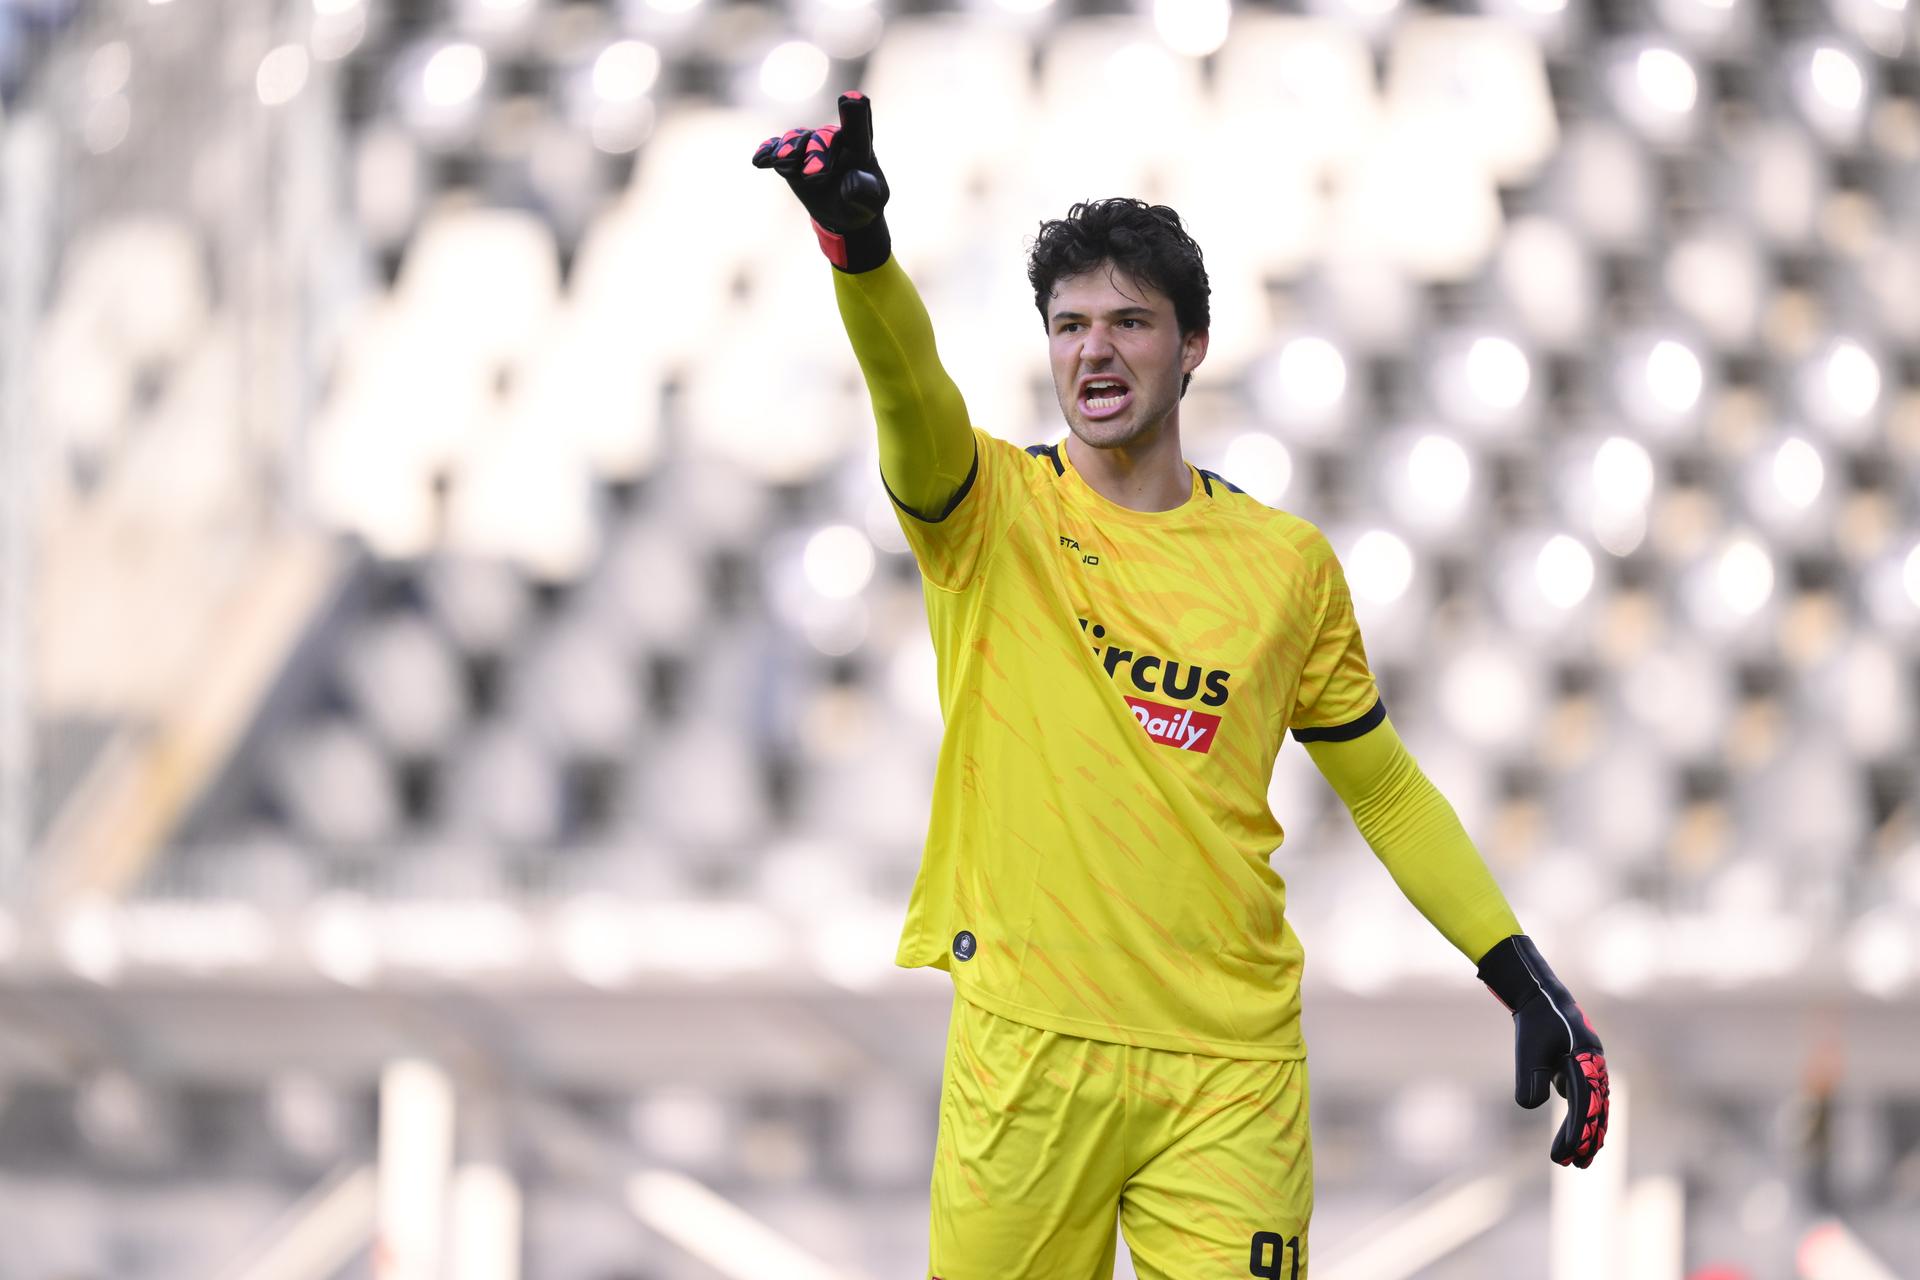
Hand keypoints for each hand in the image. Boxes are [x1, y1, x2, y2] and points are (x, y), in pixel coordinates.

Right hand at [752, 90, 890, 271]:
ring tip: (781, 163)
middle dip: (816, 153)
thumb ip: (865, 191)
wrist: (841, 211)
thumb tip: (851, 179)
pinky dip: (768, 152)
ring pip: (798, 139)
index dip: (855, 112)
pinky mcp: (791, 154)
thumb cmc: (862, 202)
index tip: (851, 98)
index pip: (859, 127)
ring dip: (789, 149)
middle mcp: (834, 139)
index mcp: (859, 147)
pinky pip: (777, 148)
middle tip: (812, 174)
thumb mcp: (871, 202)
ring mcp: (810, 144)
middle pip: (824, 137)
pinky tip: (759, 160)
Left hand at [1476, 935, 1609, 1167]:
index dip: (1577, 1131)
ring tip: (1578, 1159)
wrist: (1541, 997)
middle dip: (1586, 1138)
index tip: (1566, 1153)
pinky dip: (1583, 1119)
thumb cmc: (1535, 1024)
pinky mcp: (1582, 1070)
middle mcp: (1595, 1066)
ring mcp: (1592, 1068)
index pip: (1584, 1104)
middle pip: (1596, 1110)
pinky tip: (1574, 1138)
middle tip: (1574, 1164)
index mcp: (1586, 1060)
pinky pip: (1587, 1100)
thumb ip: (1530, 1078)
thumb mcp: (1528, 1051)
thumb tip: (1532, 1106)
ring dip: (1587, 1132)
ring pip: (1594, 1108)